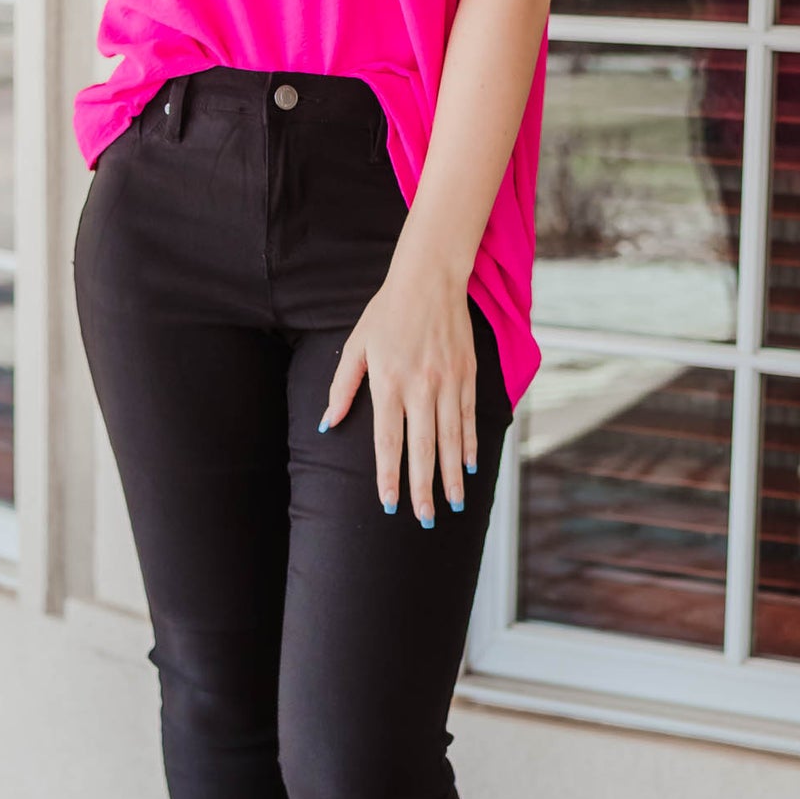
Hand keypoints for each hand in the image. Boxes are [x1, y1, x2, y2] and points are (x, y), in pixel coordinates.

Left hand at [319, 259, 478, 521]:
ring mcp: (447, 382)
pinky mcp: (467, 374)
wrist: (429, 279)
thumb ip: (342, 387)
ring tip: (454, 504)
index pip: (388, 441)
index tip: (388, 503)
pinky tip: (471, 467)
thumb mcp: (356, 346)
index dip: (389, 475)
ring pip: (451, 439)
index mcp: (388, 382)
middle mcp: (420, 387)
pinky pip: (469, 418)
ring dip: (453, 475)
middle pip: (422, 448)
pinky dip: (471, 445)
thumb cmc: (386, 312)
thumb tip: (328, 424)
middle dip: (423, 488)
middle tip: (426, 519)